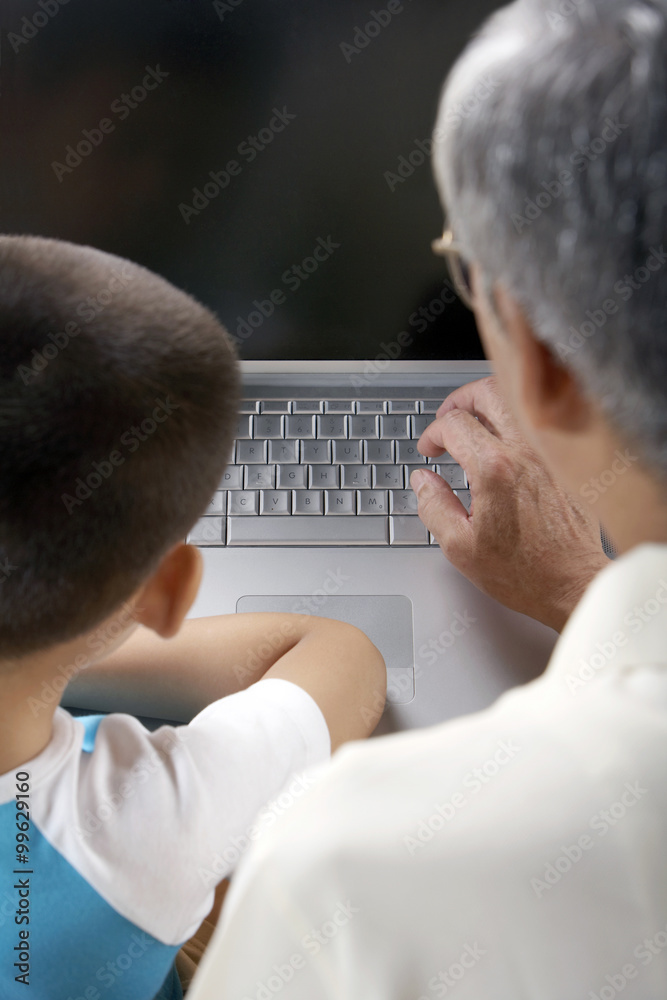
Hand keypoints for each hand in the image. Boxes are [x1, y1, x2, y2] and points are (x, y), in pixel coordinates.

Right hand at [411, 376, 609, 631]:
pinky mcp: (565, 464)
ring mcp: (549, 455)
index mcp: (494, 469)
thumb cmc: (523, 572)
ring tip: (474, 423)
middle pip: (488, 394)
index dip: (432, 433)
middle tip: (447, 418)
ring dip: (489, 406)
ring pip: (518, 404)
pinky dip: (514, 425)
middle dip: (460, 400)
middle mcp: (525, 452)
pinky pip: (538, 427)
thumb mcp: (459, 546)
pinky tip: (504, 446)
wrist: (572, 584)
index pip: (453, 424)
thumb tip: (423, 481)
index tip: (429, 450)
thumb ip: (433, 505)